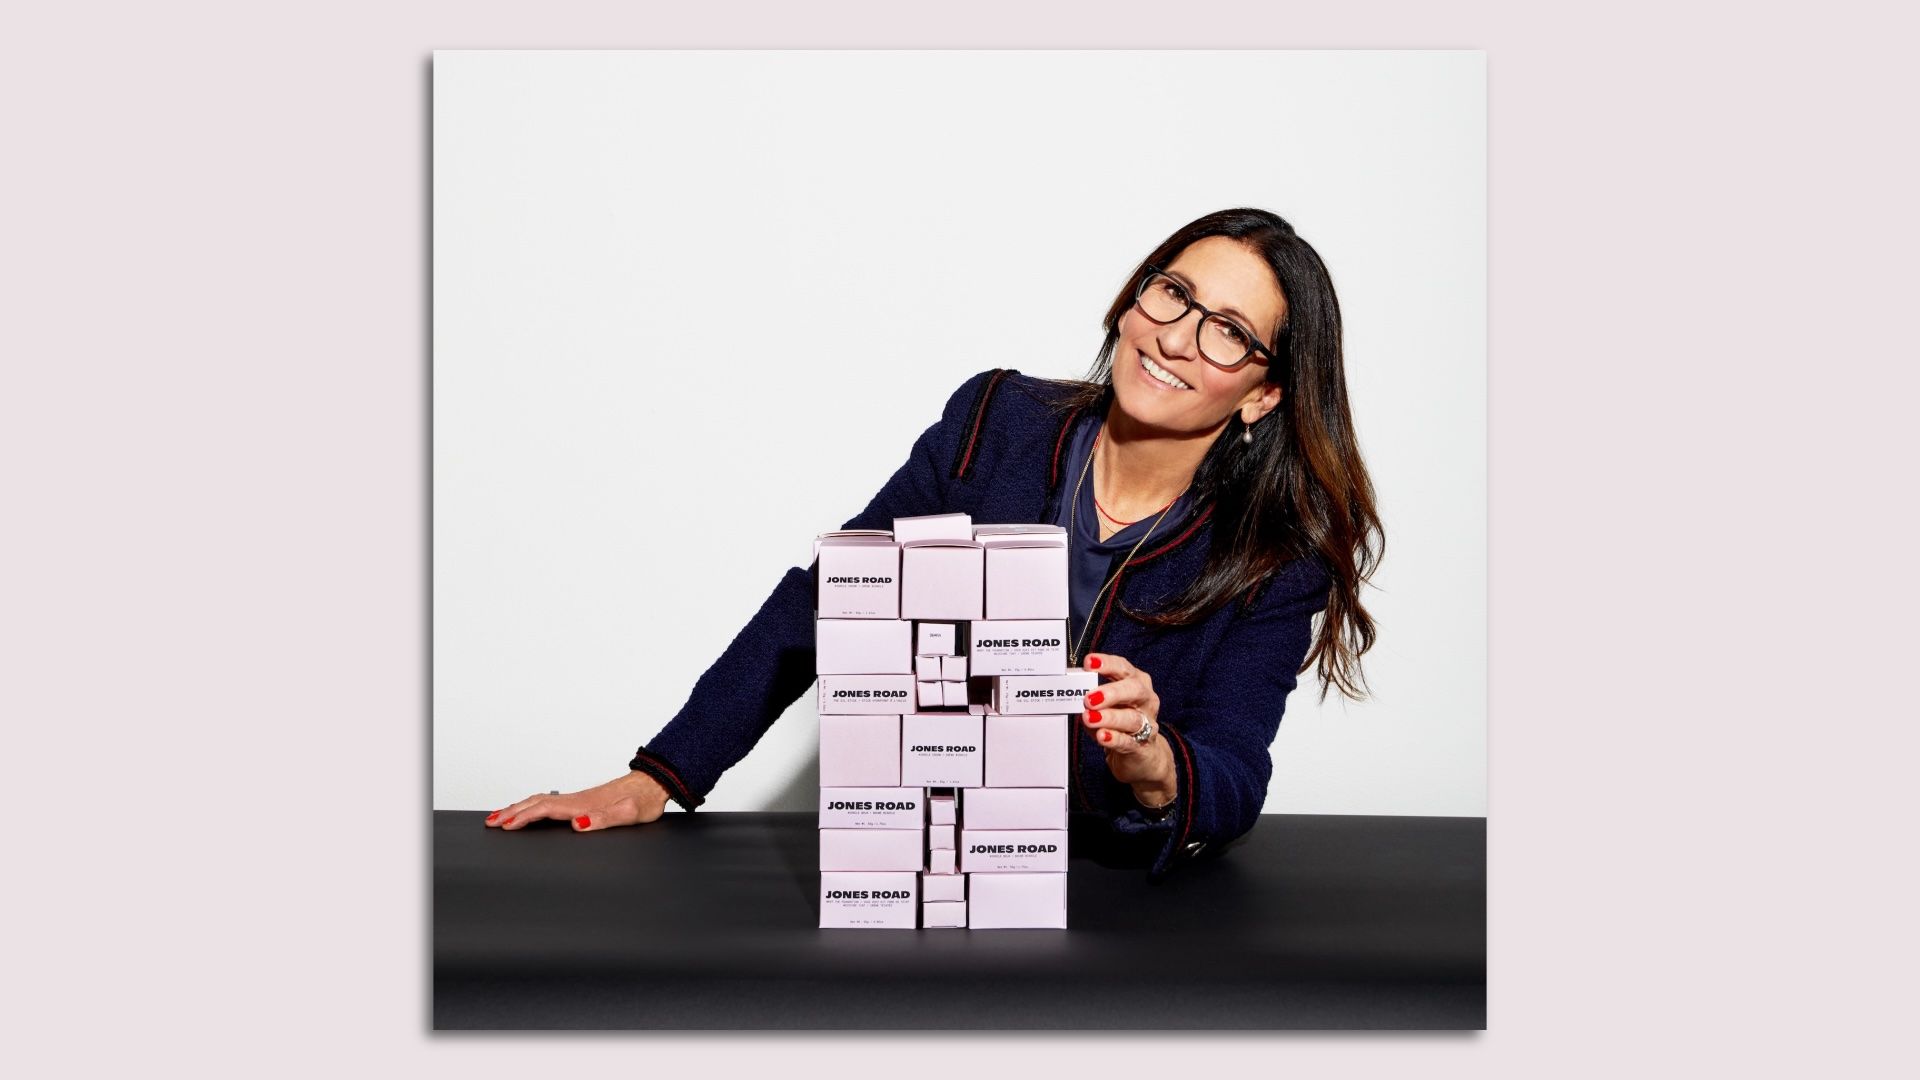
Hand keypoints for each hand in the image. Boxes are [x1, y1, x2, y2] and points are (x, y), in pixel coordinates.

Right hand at [484, 771, 670, 831]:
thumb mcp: (629, 814)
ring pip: (541, 801)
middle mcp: (577, 799)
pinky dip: (533, 806)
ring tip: (500, 816)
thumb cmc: (644, 801)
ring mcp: (579, 799)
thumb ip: (604, 819)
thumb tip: (578, 823)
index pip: (546, 809)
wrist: (654, 785)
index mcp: (584, 804)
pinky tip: (531, 811)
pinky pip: (550, 803)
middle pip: (537, 803)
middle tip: (491, 822)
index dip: (524, 817)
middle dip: (512, 812)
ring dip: (518, 808)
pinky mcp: (583, 801)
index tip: (505, 825)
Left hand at [1080, 652, 1176, 807]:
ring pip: (1131, 718)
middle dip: (1111, 692)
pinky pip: (1128, 741)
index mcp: (1136, 683)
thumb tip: (1073, 694)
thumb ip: (1093, 698)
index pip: (1123, 668)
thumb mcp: (1107, 705)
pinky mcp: (1142, 746)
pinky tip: (1102, 736)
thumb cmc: (1122, 722)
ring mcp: (1147, 724)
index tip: (1089, 662)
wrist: (1142, 755)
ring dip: (1109, 717)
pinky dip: (1114, 738)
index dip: (1107, 664)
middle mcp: (1145, 700)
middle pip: (1134, 690)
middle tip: (1089, 698)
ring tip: (1090, 718)